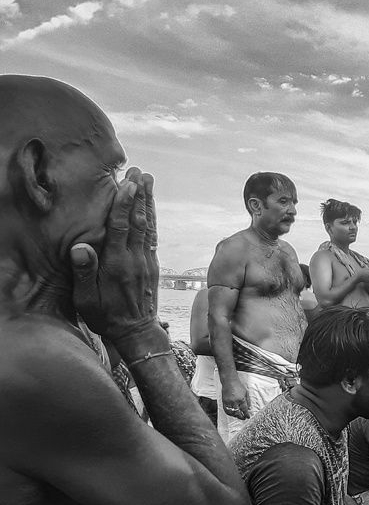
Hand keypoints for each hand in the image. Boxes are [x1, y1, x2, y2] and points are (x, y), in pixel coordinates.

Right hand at [71, 168, 160, 344]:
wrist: (137, 332)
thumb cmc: (106, 316)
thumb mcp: (87, 300)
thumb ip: (84, 273)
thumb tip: (80, 247)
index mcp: (117, 264)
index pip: (122, 228)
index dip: (125, 205)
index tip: (128, 184)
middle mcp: (136, 259)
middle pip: (139, 221)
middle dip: (139, 195)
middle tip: (140, 172)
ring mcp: (147, 261)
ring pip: (149, 226)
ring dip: (148, 202)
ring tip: (148, 180)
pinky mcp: (153, 265)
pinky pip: (153, 236)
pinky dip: (152, 218)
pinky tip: (150, 206)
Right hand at [221, 380, 251, 420]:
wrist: (229, 381)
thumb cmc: (238, 386)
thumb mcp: (246, 392)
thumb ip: (248, 401)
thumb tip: (249, 408)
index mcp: (241, 399)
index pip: (244, 409)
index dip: (246, 414)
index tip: (248, 417)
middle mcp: (234, 401)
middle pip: (238, 412)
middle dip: (241, 417)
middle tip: (244, 418)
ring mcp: (228, 402)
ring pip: (232, 412)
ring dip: (235, 416)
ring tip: (238, 416)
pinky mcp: (224, 401)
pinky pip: (226, 410)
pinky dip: (229, 413)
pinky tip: (232, 413)